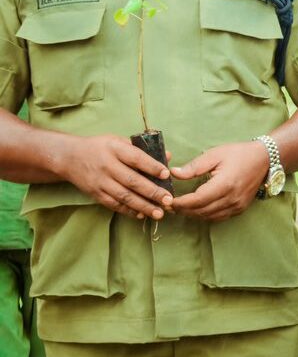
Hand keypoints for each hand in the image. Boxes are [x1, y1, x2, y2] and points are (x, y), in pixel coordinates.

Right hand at [57, 134, 172, 220]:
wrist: (69, 157)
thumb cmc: (100, 147)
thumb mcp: (119, 141)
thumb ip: (142, 149)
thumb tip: (167, 156)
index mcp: (115, 149)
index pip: (136, 158)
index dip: (152, 167)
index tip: (167, 175)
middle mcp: (107, 166)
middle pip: (132, 181)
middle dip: (152, 192)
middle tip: (168, 200)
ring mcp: (100, 181)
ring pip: (124, 196)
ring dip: (143, 206)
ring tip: (159, 213)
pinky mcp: (95, 194)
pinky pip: (113, 204)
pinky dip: (128, 210)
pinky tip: (141, 214)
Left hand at [170, 140, 267, 221]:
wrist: (264, 159)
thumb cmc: (239, 154)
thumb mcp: (215, 154)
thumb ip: (194, 166)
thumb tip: (173, 173)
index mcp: (225, 184)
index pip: (197, 200)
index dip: (180, 202)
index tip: (168, 200)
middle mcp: (231, 198)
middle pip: (201, 211)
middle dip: (183, 209)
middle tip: (169, 204)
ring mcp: (237, 205)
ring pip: (208, 217)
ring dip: (193, 214)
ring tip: (180, 207)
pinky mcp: (240, 208)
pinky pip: (218, 217)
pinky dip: (205, 215)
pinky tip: (197, 209)